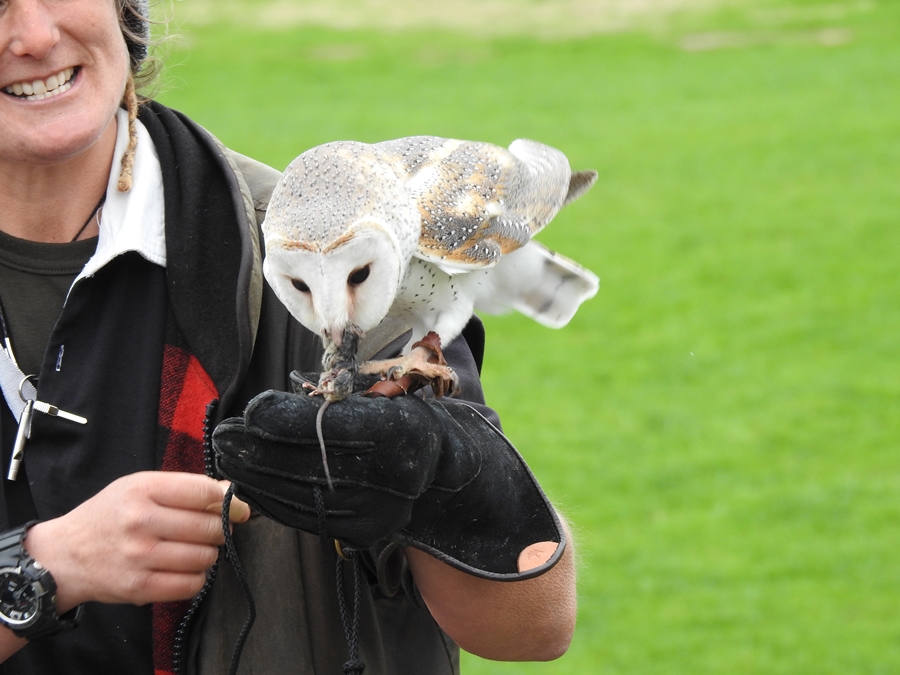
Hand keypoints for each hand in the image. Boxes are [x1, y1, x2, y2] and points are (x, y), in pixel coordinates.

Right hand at [23, 472, 248, 611]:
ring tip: (196, 548)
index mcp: (143, 490)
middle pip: (209, 526)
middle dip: (221, 529)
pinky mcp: (140, 588)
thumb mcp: (139, 486)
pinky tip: (185, 568)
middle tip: (214, 530)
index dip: (227, 501)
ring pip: (205, 557)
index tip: (233, 507)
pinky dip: (197, 577)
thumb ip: (185, 487)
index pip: (204, 492)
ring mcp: (140, 557)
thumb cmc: (110, 515)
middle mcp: (140, 522)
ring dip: (209, 553)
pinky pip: (191, 585)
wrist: (66, 556)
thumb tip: (228, 491)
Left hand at [214, 389, 565, 579]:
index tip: (249, 408)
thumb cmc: (416, 426)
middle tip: (222, 434)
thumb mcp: (389, 399)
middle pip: (306, 463)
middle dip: (256, 449)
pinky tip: (251, 484)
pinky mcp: (363, 532)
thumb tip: (273, 408)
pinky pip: (307, 516)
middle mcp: (389, 476)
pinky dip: (273, 500)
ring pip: (301, 494)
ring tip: (227, 456)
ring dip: (256, 476)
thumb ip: (339, 403)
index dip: (280, 419)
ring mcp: (376, 510)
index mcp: (399, 432)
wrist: (455, 481)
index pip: (326, 427)